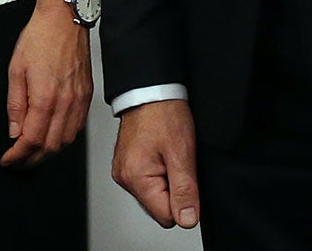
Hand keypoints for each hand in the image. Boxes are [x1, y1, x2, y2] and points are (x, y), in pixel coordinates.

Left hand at [1, 0, 93, 166]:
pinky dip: (63, 139)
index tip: (9, 160)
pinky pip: (77, 129)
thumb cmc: (40, 38)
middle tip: (18, 161)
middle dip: (31, 159)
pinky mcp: (87, 97)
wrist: (64, 20)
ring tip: (32, 152)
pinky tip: (52, 136)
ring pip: (66, 142)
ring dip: (48, 152)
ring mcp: (79, 102)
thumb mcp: (15, 69)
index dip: (18, 155)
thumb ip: (15, 104)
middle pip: (50, 147)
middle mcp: (66, 104)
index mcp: (45, 98)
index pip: (32, 140)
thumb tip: (14, 130)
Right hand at [112, 98, 200, 229]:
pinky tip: (161, 154)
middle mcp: (124, 177)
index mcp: (135, 177)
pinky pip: (148, 183)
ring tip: (168, 156)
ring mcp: (123, 171)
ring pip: (154, 196)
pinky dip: (159, 173)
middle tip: (176, 163)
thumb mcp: (182, 154)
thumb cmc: (163, 115)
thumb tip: (187, 220)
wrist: (150, 91)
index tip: (184, 177)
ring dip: (167, 181)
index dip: (183, 201)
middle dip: (174, 191)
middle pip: (159, 208)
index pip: (166, 217)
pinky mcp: (126, 165)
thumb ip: (185, 191)